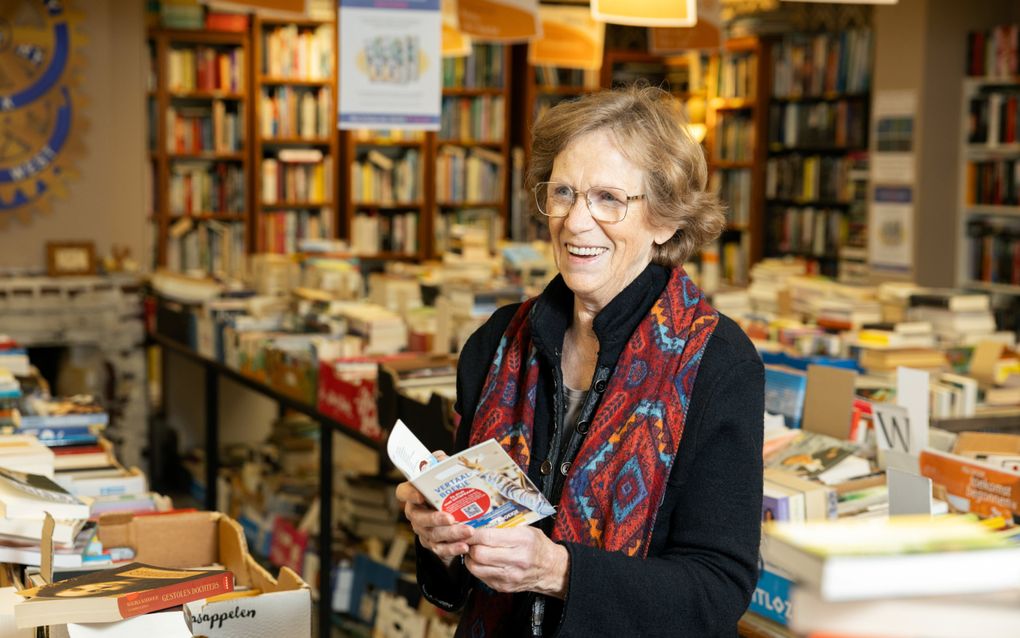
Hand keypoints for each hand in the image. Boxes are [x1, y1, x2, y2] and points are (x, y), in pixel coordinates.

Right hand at [394, 451, 471, 567]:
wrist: (453, 511)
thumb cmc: (445, 489)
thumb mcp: (443, 472)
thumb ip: (441, 462)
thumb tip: (442, 458)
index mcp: (413, 494)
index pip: (403, 492)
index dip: (409, 495)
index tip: (420, 496)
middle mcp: (415, 514)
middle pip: (419, 518)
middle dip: (435, 519)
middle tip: (451, 518)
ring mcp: (423, 531)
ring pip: (433, 535)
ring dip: (451, 534)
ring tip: (468, 531)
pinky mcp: (433, 544)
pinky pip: (440, 549)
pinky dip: (453, 549)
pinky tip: (464, 546)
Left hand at [464, 526, 569, 598]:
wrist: (551, 569)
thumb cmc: (537, 545)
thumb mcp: (526, 529)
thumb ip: (504, 526)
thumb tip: (479, 522)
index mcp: (522, 540)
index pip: (487, 537)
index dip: (472, 534)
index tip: (466, 530)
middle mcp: (516, 560)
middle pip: (479, 553)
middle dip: (469, 545)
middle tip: (468, 540)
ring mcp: (509, 576)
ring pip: (476, 567)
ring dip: (470, 557)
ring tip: (473, 549)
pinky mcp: (503, 586)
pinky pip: (480, 577)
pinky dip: (477, 567)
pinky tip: (481, 560)